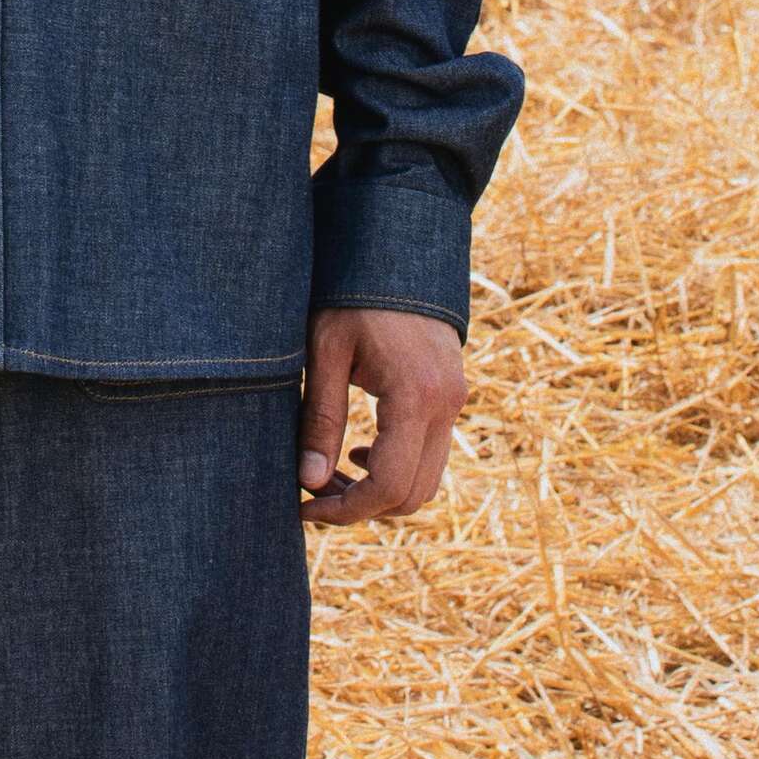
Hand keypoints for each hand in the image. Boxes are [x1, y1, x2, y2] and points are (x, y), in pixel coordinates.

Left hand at [298, 306, 464, 527]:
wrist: (397, 248)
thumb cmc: (352, 294)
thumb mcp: (324, 351)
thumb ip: (320, 417)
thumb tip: (308, 479)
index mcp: (415, 396)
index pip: (388, 486)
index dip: (345, 510)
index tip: (304, 507)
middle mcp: (445, 405)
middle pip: (412, 495)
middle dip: (361, 507)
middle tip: (311, 491)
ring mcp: (454, 401)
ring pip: (426, 481)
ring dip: (380, 492)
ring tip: (329, 474)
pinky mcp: (451, 396)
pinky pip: (431, 455)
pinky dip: (397, 469)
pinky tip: (360, 453)